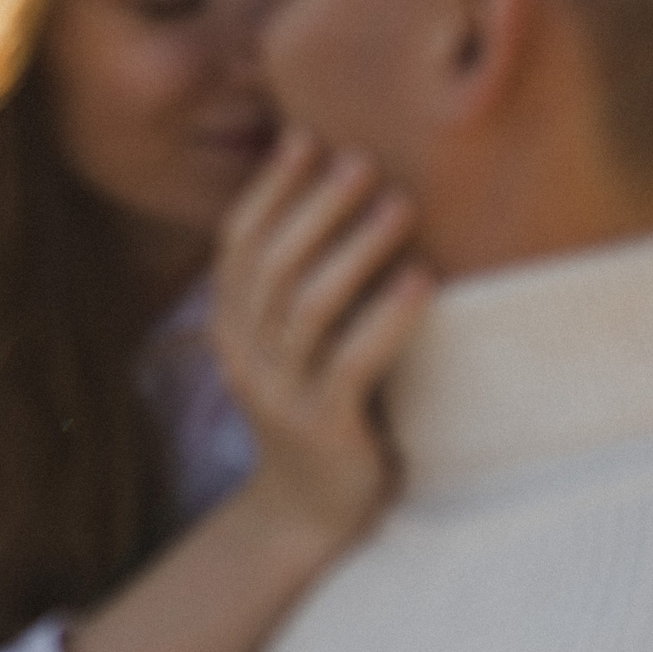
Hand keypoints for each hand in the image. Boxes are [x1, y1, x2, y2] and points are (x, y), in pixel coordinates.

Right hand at [211, 129, 434, 541]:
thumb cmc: (322, 406)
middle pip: (273, 266)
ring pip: (309, 307)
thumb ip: (305, 281)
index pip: (238, 244)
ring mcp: (280, 394)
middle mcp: (245, 356)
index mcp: (231, 327)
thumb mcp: (297, 342)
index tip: (308, 137)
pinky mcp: (323, 429)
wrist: (309, 514)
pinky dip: (387, 317)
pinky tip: (422, 281)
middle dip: (317, 205)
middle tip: (364, 160)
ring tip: (400, 205)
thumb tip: (347, 190)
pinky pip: (352, 363)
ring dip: (356, 249)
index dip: (270, 188)